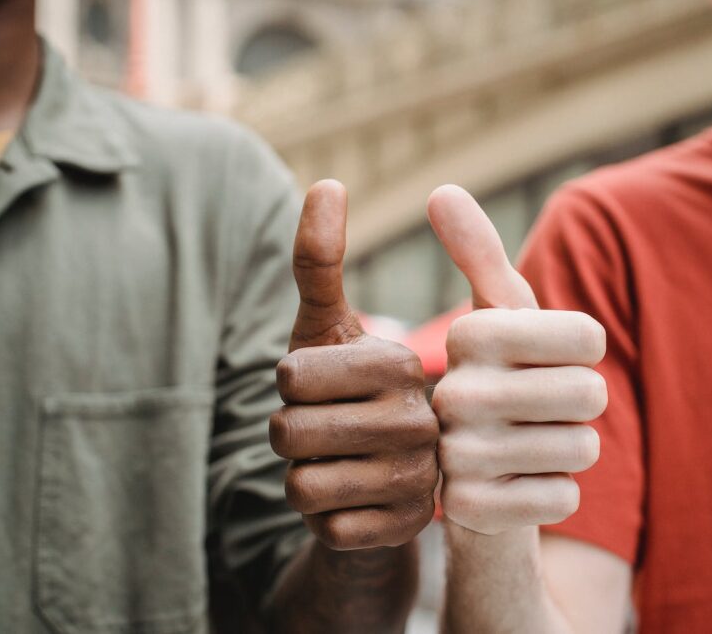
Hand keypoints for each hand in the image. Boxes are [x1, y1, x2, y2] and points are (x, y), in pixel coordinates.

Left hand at [269, 180, 439, 549]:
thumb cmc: (343, 392)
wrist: (379, 478)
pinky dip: (323, 519)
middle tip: (325, 432)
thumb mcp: (325, 328)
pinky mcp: (406, 530)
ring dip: (302, 478)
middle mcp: (424, 420)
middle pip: (288, 433)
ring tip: (339, 464)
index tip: (323, 388)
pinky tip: (353, 502)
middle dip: (286, 436)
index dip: (287, 386)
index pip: (290, 378)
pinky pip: (323, 528)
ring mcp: (421, 480)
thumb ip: (321, 260)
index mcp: (402, 364)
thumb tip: (329, 181)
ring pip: (300, 485)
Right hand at [427, 185, 606, 535]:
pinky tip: (521, 484)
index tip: (547, 360)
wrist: (472, 473)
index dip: (584, 353)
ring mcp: (459, 458)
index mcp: (470, 336)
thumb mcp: (499, 315)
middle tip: (544, 409)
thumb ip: (481, 254)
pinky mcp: (474, 511)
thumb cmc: (499, 378)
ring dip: (570, 450)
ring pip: (582, 449)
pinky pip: (565, 498)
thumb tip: (440, 190)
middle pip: (591, 394)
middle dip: (583, 405)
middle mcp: (454, 394)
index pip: (589, 337)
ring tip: (530, 444)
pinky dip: (556, 493)